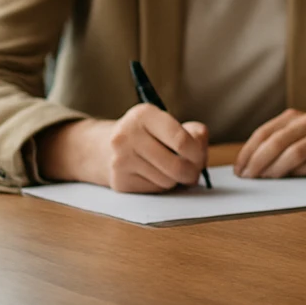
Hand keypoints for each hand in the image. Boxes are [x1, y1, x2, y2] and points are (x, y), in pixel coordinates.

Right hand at [36, 106, 208, 192]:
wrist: (104, 148)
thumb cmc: (149, 134)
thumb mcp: (167, 122)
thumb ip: (193, 132)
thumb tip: (200, 151)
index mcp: (144, 114)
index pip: (181, 140)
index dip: (198, 153)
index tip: (201, 157)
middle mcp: (127, 136)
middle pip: (176, 165)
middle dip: (192, 171)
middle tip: (195, 171)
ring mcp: (120, 160)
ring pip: (167, 180)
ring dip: (177, 179)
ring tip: (172, 169)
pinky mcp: (119, 181)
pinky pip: (155, 189)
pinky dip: (162, 185)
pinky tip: (155, 174)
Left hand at [234, 102, 305, 178]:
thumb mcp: (296, 127)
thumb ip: (275, 140)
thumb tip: (249, 165)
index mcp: (292, 117)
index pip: (263, 134)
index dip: (248, 153)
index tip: (239, 170)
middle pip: (276, 143)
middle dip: (258, 163)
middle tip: (249, 178)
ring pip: (294, 153)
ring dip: (277, 169)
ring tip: (267, 179)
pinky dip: (299, 172)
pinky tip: (291, 177)